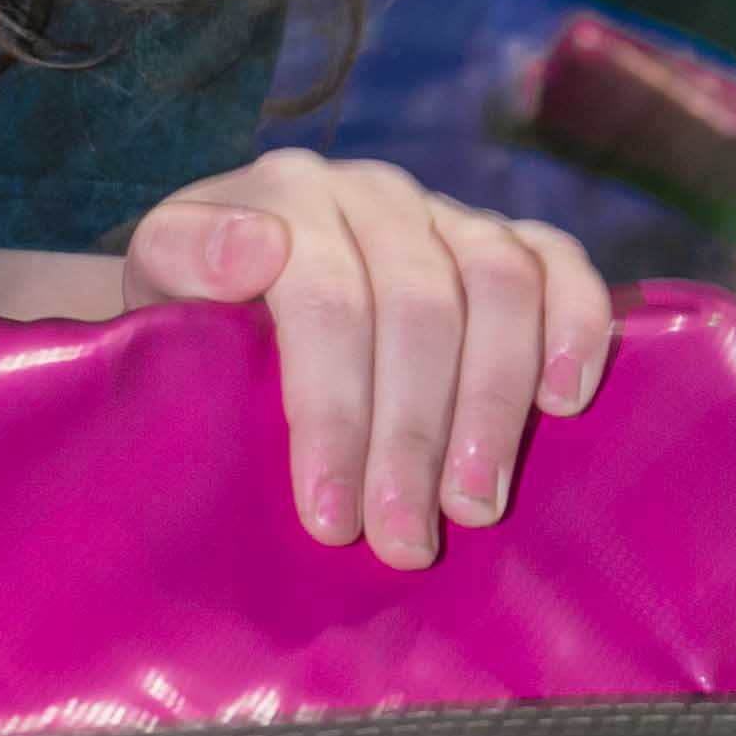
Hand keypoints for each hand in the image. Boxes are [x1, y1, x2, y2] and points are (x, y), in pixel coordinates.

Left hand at [123, 148, 614, 568]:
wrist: (232, 281)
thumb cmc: (197, 312)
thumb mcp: (159, 288)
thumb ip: (182, 261)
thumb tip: (252, 251)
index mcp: (283, 196)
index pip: (324, 302)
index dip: (332, 414)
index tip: (329, 519)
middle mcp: (373, 193)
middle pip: (417, 306)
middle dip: (412, 436)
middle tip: (404, 542)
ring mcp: (446, 211)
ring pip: (497, 286)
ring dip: (493, 405)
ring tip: (474, 506)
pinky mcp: (507, 238)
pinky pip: (561, 264)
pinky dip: (575, 328)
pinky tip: (565, 404)